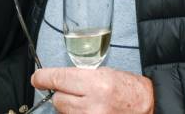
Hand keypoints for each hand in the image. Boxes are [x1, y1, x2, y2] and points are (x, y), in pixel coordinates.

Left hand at [31, 67, 153, 113]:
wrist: (148, 107)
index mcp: (96, 84)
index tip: (36, 78)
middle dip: (62, 94)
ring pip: (64, 113)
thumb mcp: (104, 74)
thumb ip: (79, 77)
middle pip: (58, 100)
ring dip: (69, 107)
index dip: (43, 78)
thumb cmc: (127, 88)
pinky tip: (88, 110)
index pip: (58, 79)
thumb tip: (56, 80)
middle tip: (75, 91)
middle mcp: (93, 104)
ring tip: (87, 103)